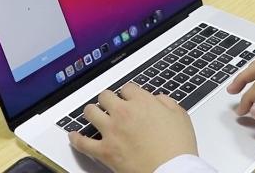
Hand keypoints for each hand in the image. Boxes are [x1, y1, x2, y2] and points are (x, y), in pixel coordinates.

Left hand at [69, 83, 197, 172]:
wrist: (172, 171)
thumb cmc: (178, 147)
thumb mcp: (180, 116)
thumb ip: (166, 102)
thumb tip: (157, 99)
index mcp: (142, 102)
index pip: (127, 88)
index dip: (128, 93)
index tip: (128, 98)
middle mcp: (123, 113)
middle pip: (106, 96)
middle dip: (108, 99)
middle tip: (110, 105)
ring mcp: (112, 132)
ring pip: (90, 112)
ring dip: (91, 112)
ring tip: (92, 114)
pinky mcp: (105, 151)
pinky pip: (83, 143)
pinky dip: (76, 138)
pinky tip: (74, 136)